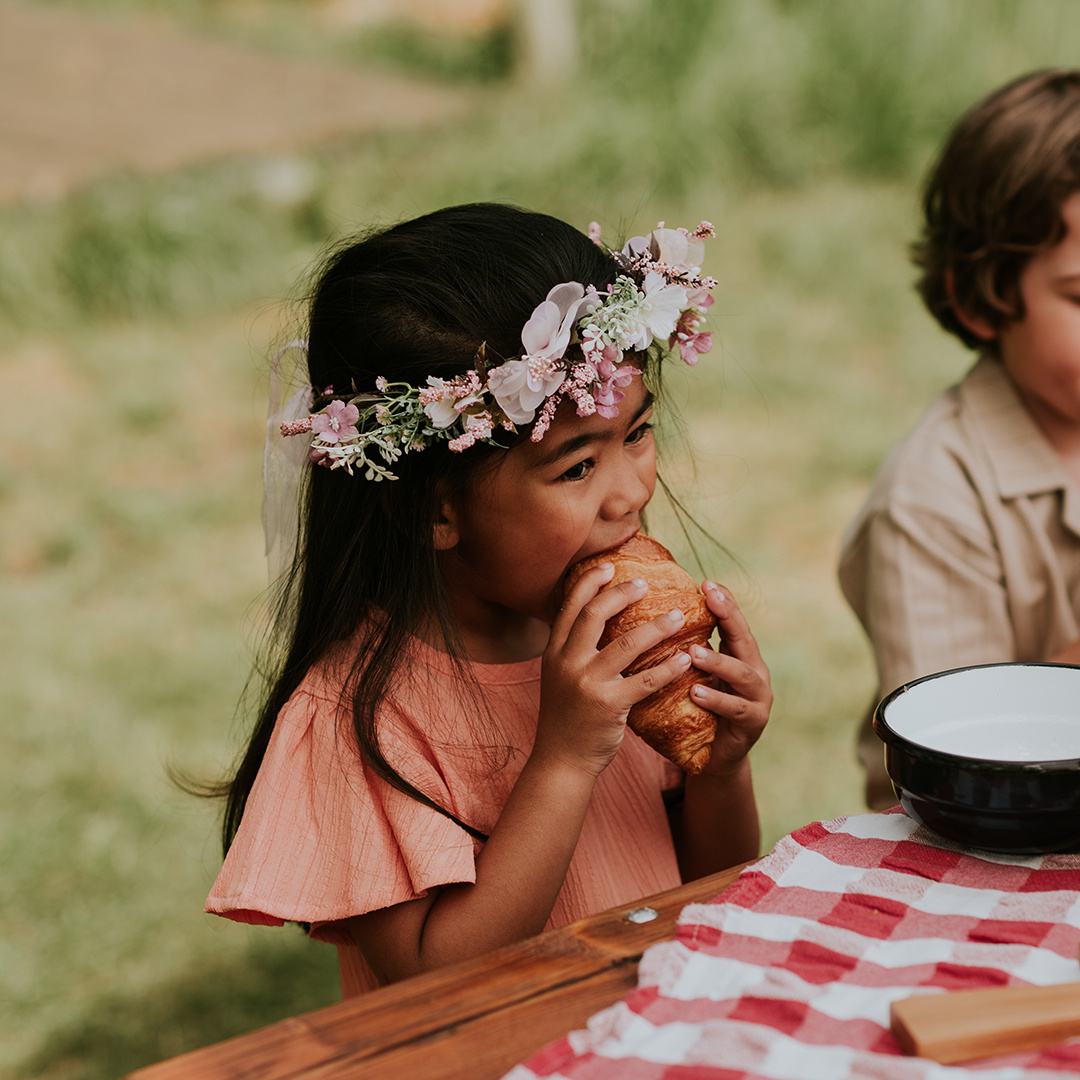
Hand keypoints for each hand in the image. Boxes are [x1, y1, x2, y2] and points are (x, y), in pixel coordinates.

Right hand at [537, 561, 695, 775]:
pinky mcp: (608, 706)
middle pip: (595, 615)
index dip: (589, 583)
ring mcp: (587, 684)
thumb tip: (594, 616)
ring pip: (626, 644)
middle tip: (645, 583)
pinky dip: (668, 668)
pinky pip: (645, 680)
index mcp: (554, 652)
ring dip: (657, 627)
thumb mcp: (559, 677)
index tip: (609, 566)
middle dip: (622, 594)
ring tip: (679, 617)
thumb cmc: (567, 717)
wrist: (561, 761)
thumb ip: (573, 649)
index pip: (570, 607)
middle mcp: (567, 663)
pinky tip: (685, 659)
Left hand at [687, 581, 770, 775]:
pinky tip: (696, 692)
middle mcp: (754, 671)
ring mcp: (757, 697)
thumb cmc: (698, 708)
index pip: (732, 621)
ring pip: (741, 674)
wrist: (713, 757)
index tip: (706, 582)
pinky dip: (715, 699)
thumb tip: (651, 614)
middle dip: (729, 616)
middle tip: (710, 599)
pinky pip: (734, 709)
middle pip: (744, 638)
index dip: (723, 601)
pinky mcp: (753, 723)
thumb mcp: (693, 672)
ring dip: (717, 661)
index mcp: (739, 655)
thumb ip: (685, 647)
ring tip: (693, 652)